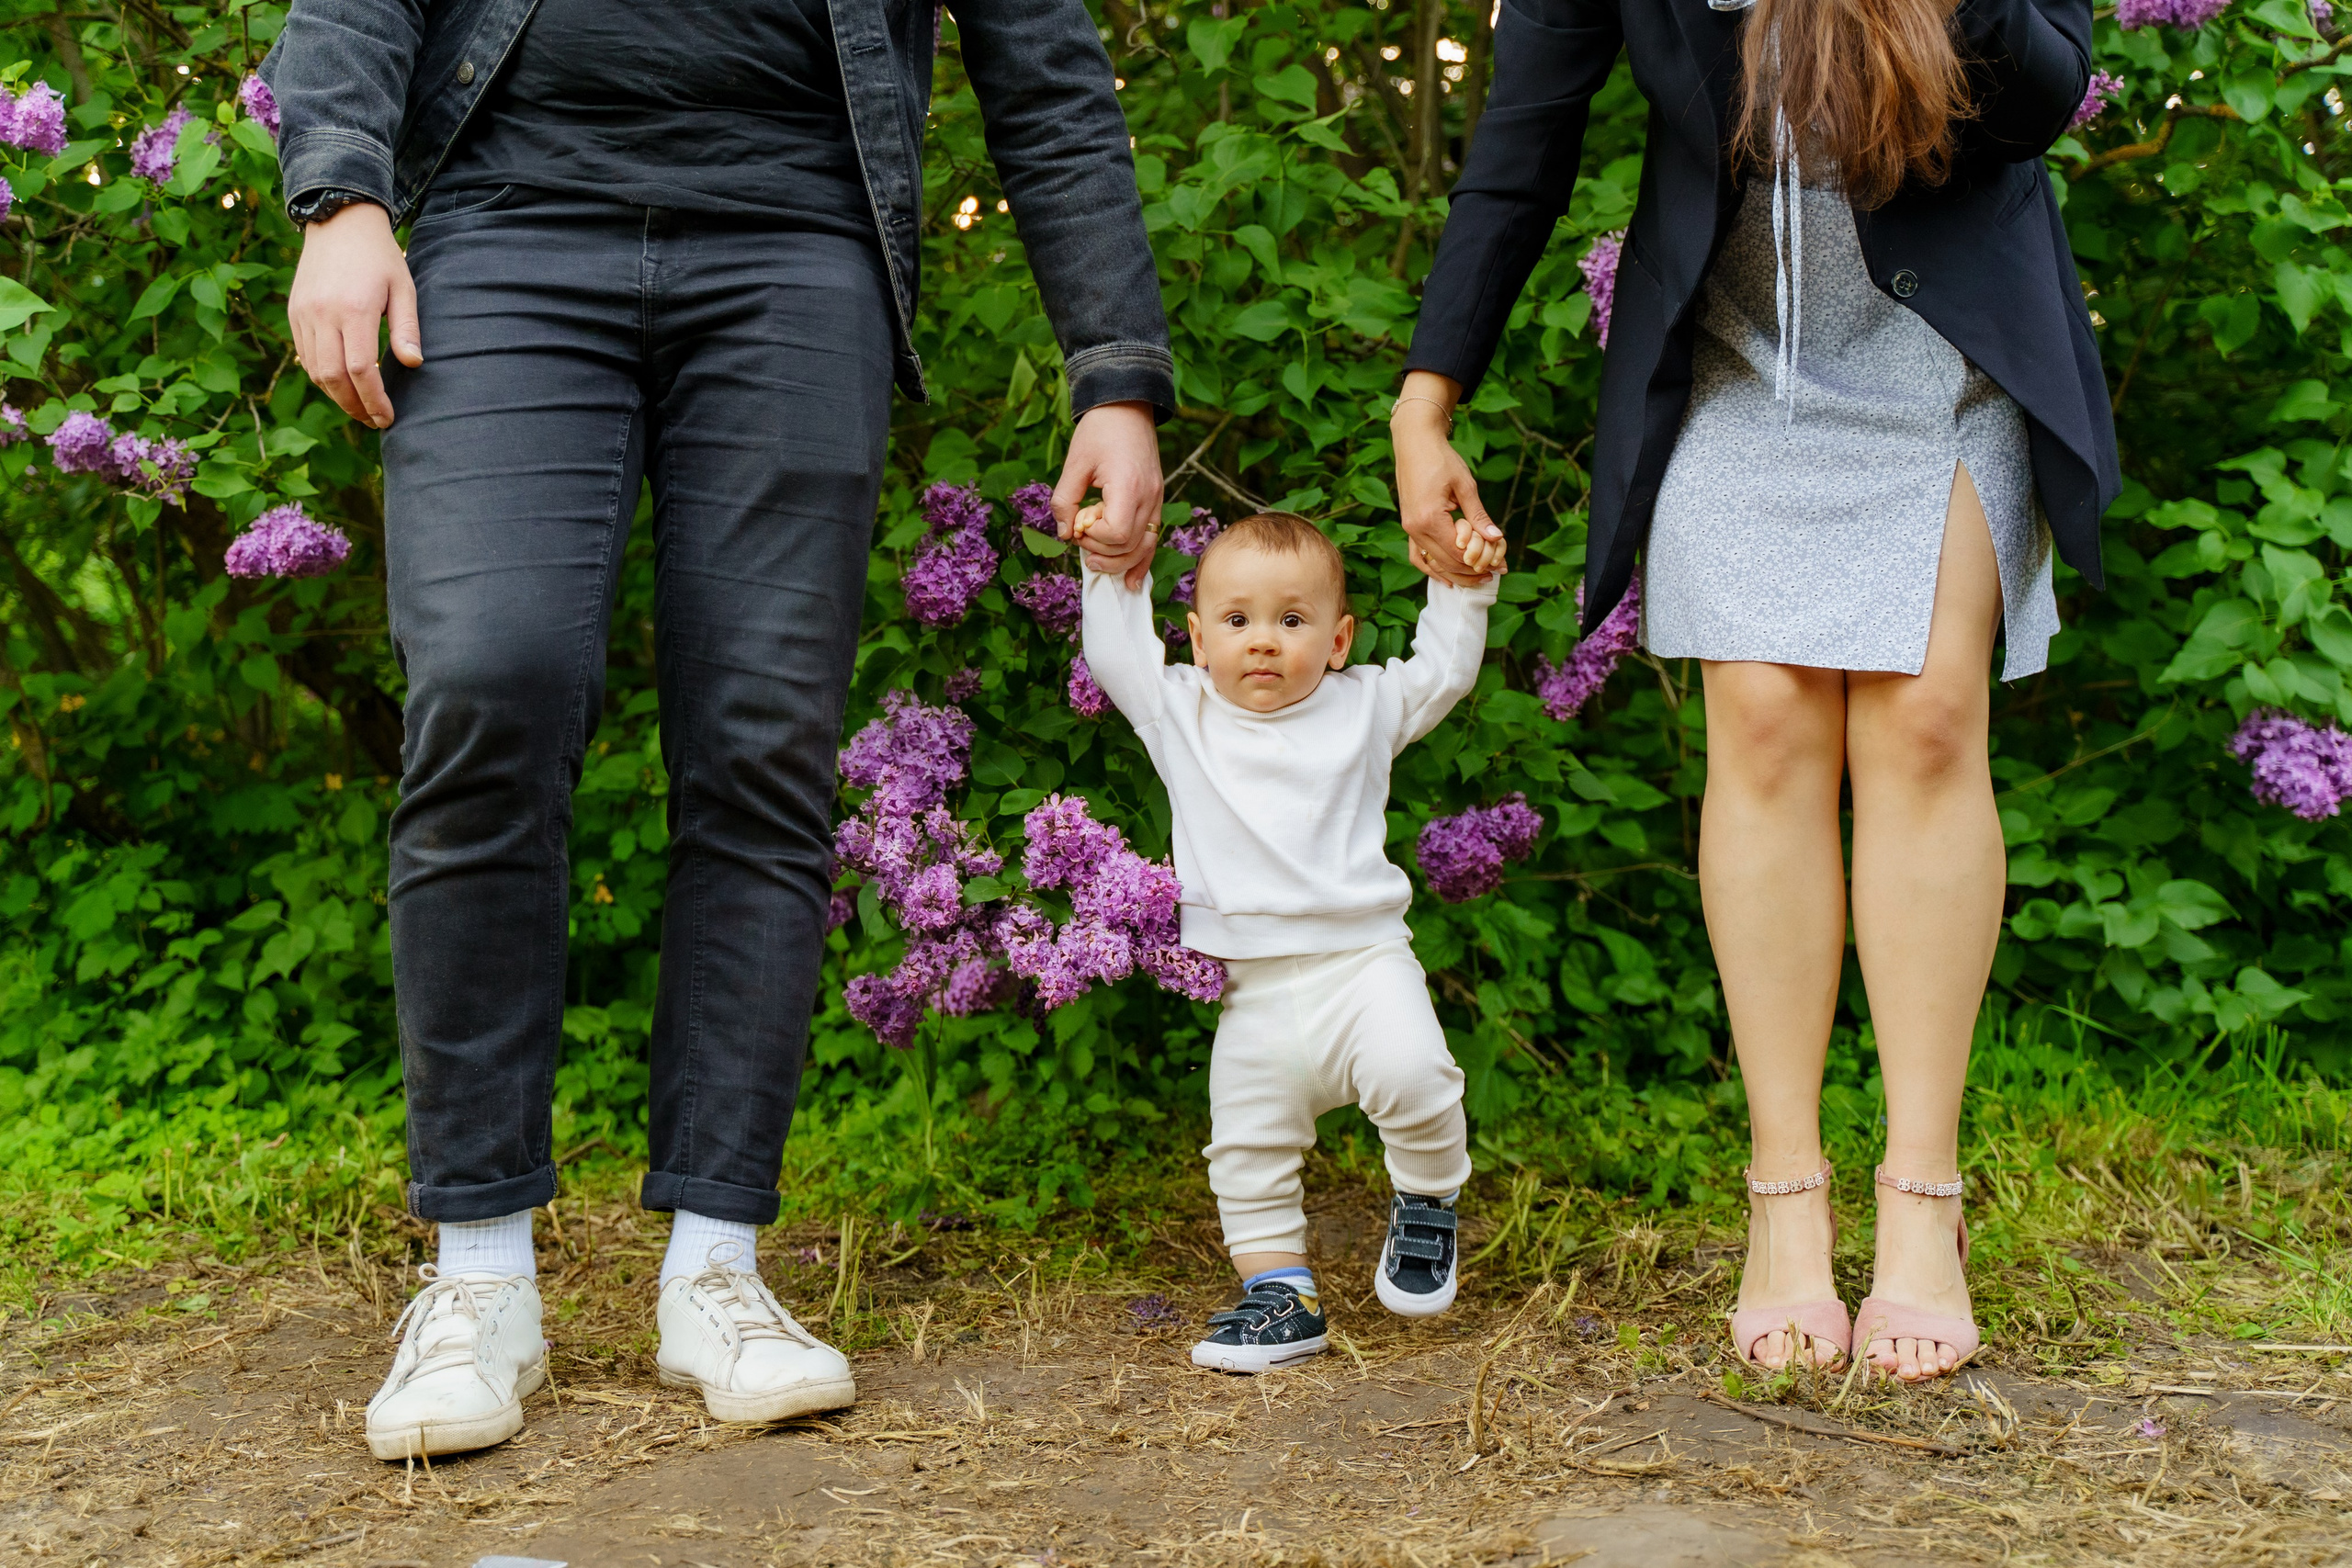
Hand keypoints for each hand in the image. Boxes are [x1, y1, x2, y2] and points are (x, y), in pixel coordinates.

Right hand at [287, 201, 420, 430]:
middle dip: (354, 406)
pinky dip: (322, 377)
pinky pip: (305, 356)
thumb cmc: (380, 257)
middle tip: (374, 421)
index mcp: (354, 309)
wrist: (339, 223)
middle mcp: (323, 314)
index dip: (374, 400)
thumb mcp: (403, 287)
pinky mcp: (294, 313)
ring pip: (315, 371)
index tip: (388, 417)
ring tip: (360, 407)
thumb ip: (407, 327)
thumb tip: (413, 364)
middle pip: (333, 377)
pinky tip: (342, 384)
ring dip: (337, 396)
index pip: (361, 370)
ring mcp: (304, 314)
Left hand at [1053, 401, 1162, 587]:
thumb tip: (1065, 534)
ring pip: (1145, 547)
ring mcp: (1156, 499)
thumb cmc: (1099, 430)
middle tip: (1080, 540)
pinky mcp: (1156, 500)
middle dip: (1102, 552)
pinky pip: (1153, 539)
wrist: (1127, 405)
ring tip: (1093, 562)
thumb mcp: (1074, 464)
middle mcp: (1149, 497)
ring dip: (1119, 561)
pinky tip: (1131, 580)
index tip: (1078, 524)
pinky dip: (1141, 560)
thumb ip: (1065, 501)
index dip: (1093, 539)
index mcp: (1129, 486)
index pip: (1116, 534)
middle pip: (1130, 546)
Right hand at [1392, 371, 1500, 587]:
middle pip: (1445, 562)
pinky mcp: (1408, 525)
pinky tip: (1447, 577)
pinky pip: (1417, 555)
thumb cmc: (1441, 459)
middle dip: (1471, 571)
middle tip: (1494, 574)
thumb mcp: (1465, 485)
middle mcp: (1415, 528)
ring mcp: (1409, 528)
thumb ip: (1479, 515)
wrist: (1415, 442)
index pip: (1458, 552)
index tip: (1500, 565)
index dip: (1480, 562)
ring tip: (1477, 577)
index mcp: (1429, 518)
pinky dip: (1432, 568)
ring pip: (1432, 562)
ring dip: (1455, 573)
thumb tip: (1496, 538)